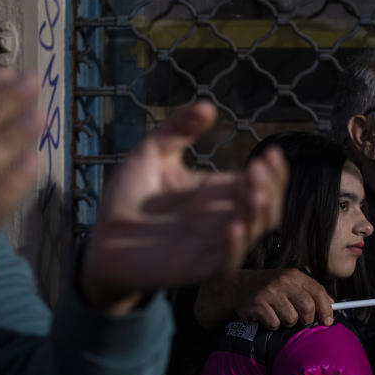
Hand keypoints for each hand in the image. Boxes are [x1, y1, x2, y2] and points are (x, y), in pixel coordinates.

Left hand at [80, 101, 285, 313]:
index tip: (271, 152)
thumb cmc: (128, 197)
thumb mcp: (153, 152)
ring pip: (252, 234)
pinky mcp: (194, 268)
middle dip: (270, 189)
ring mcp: (211, 245)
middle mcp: (221, 219)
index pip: (261, 183)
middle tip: (258, 170)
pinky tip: (234, 227)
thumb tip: (209, 106)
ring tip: (256, 195)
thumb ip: (178, 127)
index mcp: (218, 193)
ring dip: (259, 215)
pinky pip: (224, 262)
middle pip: (266, 208)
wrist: (99, 238)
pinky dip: (234, 248)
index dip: (274, 171)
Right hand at [195, 268, 333, 329]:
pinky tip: (266, 315)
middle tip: (300, 320)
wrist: (237, 286)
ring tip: (278, 314)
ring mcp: (268, 293)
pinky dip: (272, 324)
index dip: (326, 308)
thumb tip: (332, 305)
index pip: (318, 291)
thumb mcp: (289, 282)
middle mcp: (282, 281)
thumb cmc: (269, 287)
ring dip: (287, 322)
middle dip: (306, 319)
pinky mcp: (257, 305)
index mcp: (294, 275)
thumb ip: (309, 291)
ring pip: (290, 319)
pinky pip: (274, 324)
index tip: (328, 321)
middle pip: (307, 308)